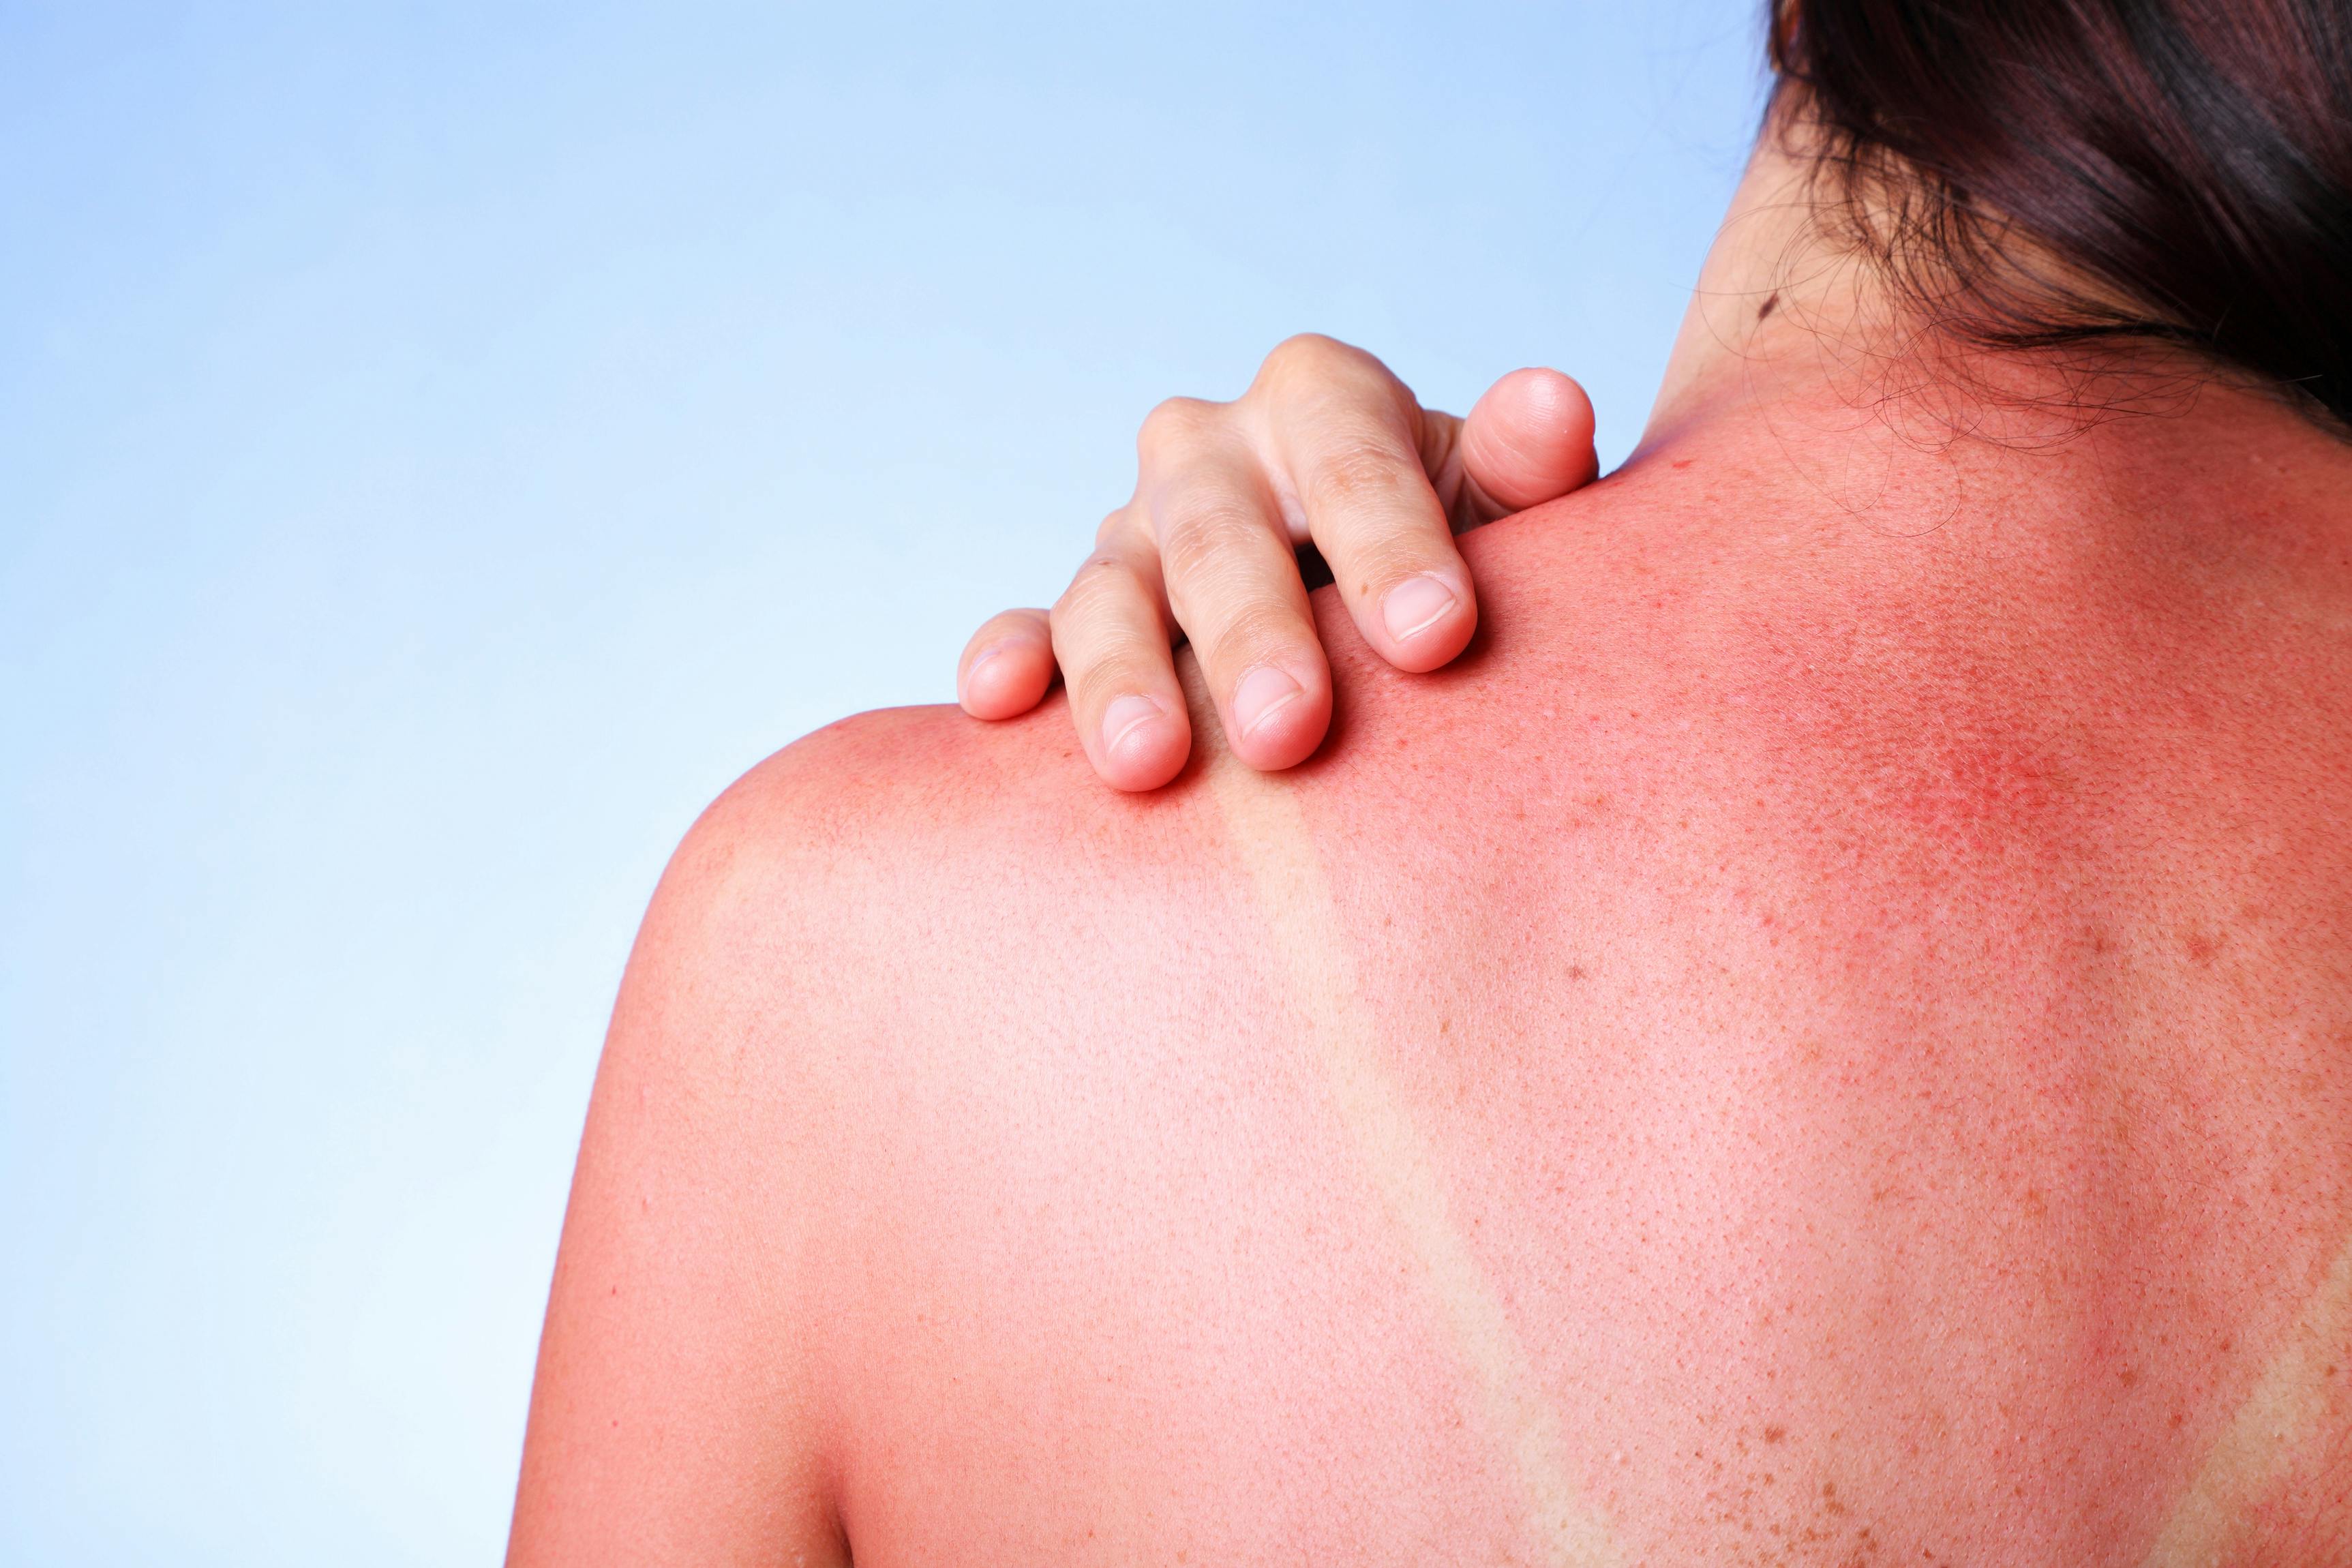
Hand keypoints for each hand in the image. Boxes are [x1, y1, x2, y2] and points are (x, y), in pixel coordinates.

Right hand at [957, 334, 1599, 790]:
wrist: (1391, 619)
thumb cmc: (1464, 563)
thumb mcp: (1513, 513)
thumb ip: (1527, 469)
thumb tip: (1555, 410)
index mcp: (1321, 401)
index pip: (1351, 454)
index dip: (1392, 542)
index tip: (1439, 639)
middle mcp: (1212, 453)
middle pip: (1221, 533)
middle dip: (1253, 634)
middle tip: (1289, 733)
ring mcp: (1135, 535)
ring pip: (1110, 590)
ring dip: (1121, 675)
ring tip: (1148, 766)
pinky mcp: (1081, 616)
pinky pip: (1034, 630)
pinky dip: (1010, 658)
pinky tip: (999, 702)